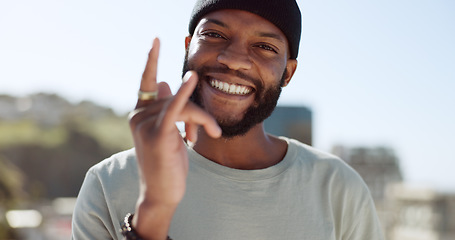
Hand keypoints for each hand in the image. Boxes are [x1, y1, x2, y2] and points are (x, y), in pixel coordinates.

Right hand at [128, 38, 220, 238]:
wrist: (162, 194)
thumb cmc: (166, 164)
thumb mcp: (168, 133)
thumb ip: (168, 107)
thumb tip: (168, 80)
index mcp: (139, 113)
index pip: (147, 82)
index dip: (151, 60)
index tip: (156, 40)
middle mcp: (138, 115)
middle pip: (176, 96)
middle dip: (198, 113)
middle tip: (210, 131)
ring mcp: (145, 124)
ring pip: (183, 105)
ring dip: (203, 119)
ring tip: (212, 134)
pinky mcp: (157, 134)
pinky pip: (175, 108)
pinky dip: (185, 93)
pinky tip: (191, 77)